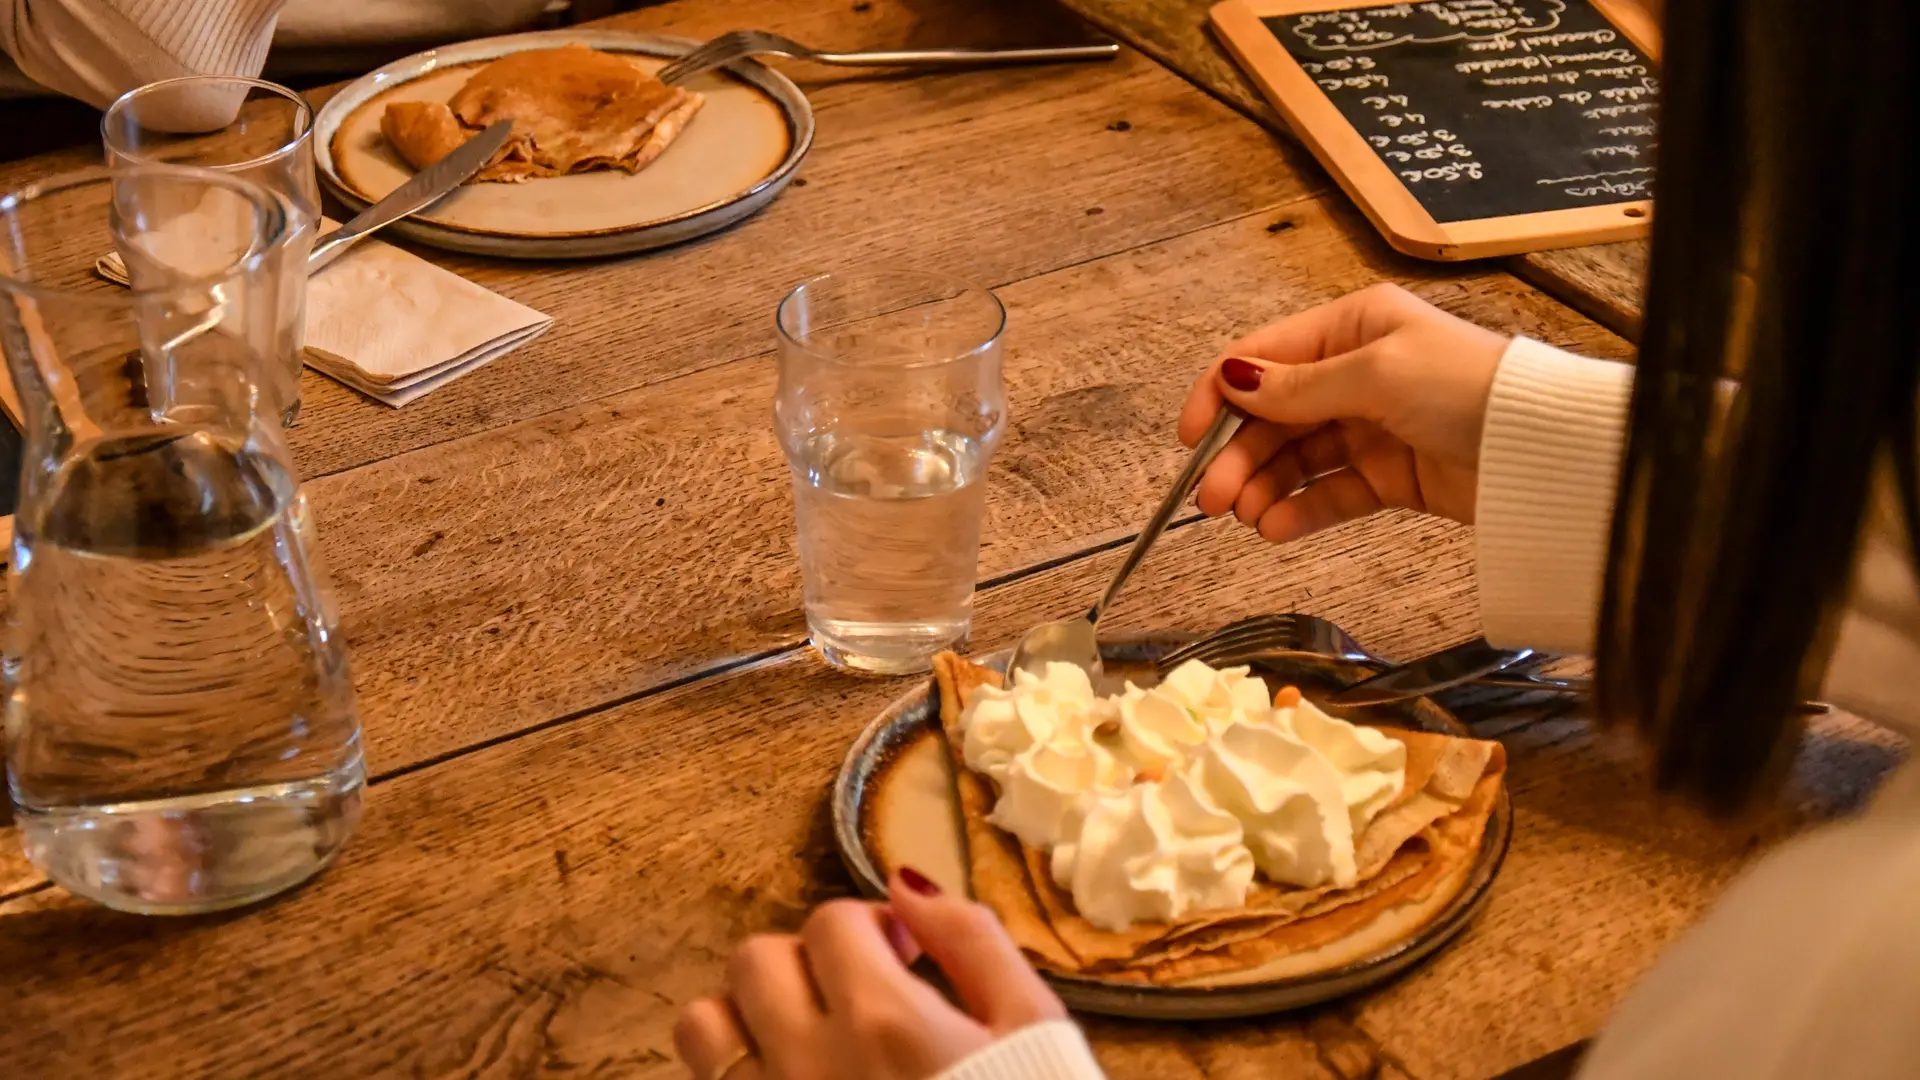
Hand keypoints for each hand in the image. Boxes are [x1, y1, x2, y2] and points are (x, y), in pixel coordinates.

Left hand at [674, 869, 1066, 1079]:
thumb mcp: (1036, 1029)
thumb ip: (974, 941)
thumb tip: (910, 883)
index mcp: (883, 1020)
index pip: (831, 922)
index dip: (870, 927)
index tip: (904, 955)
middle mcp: (810, 1063)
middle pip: (755, 960)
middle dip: (805, 960)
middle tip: (855, 991)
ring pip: (705, 1027)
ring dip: (749, 1014)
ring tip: (804, 1034)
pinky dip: (739, 1074)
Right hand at [1178, 283, 1508, 542]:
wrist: (1540, 448)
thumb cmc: (1467, 386)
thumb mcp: (1376, 372)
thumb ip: (1298, 386)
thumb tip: (1231, 380)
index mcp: (1353, 328)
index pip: (1265, 358)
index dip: (1219, 395)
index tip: (1188, 439)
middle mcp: (1357, 372)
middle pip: (1274, 415)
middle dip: (1237, 455)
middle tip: (1212, 499)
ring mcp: (1373, 426)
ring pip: (1297, 458)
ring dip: (1264, 486)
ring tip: (1245, 517)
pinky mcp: (1391, 475)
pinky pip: (1332, 492)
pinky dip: (1301, 510)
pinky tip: (1276, 528)